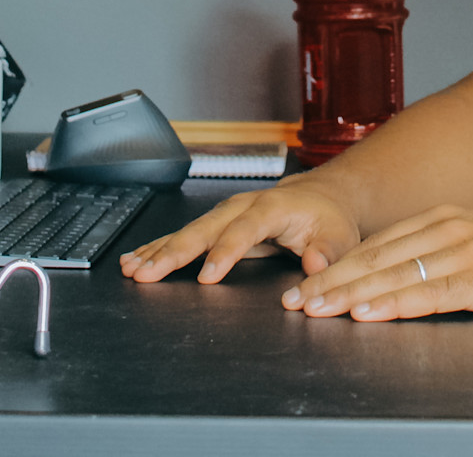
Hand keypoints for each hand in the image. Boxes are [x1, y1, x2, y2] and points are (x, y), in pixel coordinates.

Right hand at [120, 180, 360, 284]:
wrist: (321, 198)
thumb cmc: (328, 219)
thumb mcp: (340, 237)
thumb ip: (328, 252)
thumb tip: (315, 266)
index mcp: (272, 207)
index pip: (245, 230)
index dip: (225, 253)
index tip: (207, 276)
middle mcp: (243, 206)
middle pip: (204, 228)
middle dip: (174, 251)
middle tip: (149, 273)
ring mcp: (226, 214)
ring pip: (188, 231)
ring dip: (159, 250)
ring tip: (133, 269)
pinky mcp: (217, 225)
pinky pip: (184, 236)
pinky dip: (159, 248)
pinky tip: (137, 260)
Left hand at [282, 204, 472, 322]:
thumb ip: (441, 253)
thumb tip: (398, 276)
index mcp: (446, 218)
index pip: (378, 243)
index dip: (340, 264)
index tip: (308, 282)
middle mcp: (450, 228)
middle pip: (377, 257)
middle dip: (332, 281)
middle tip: (297, 299)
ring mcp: (466, 252)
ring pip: (395, 275)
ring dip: (351, 295)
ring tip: (319, 308)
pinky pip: (429, 293)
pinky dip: (393, 304)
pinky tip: (369, 313)